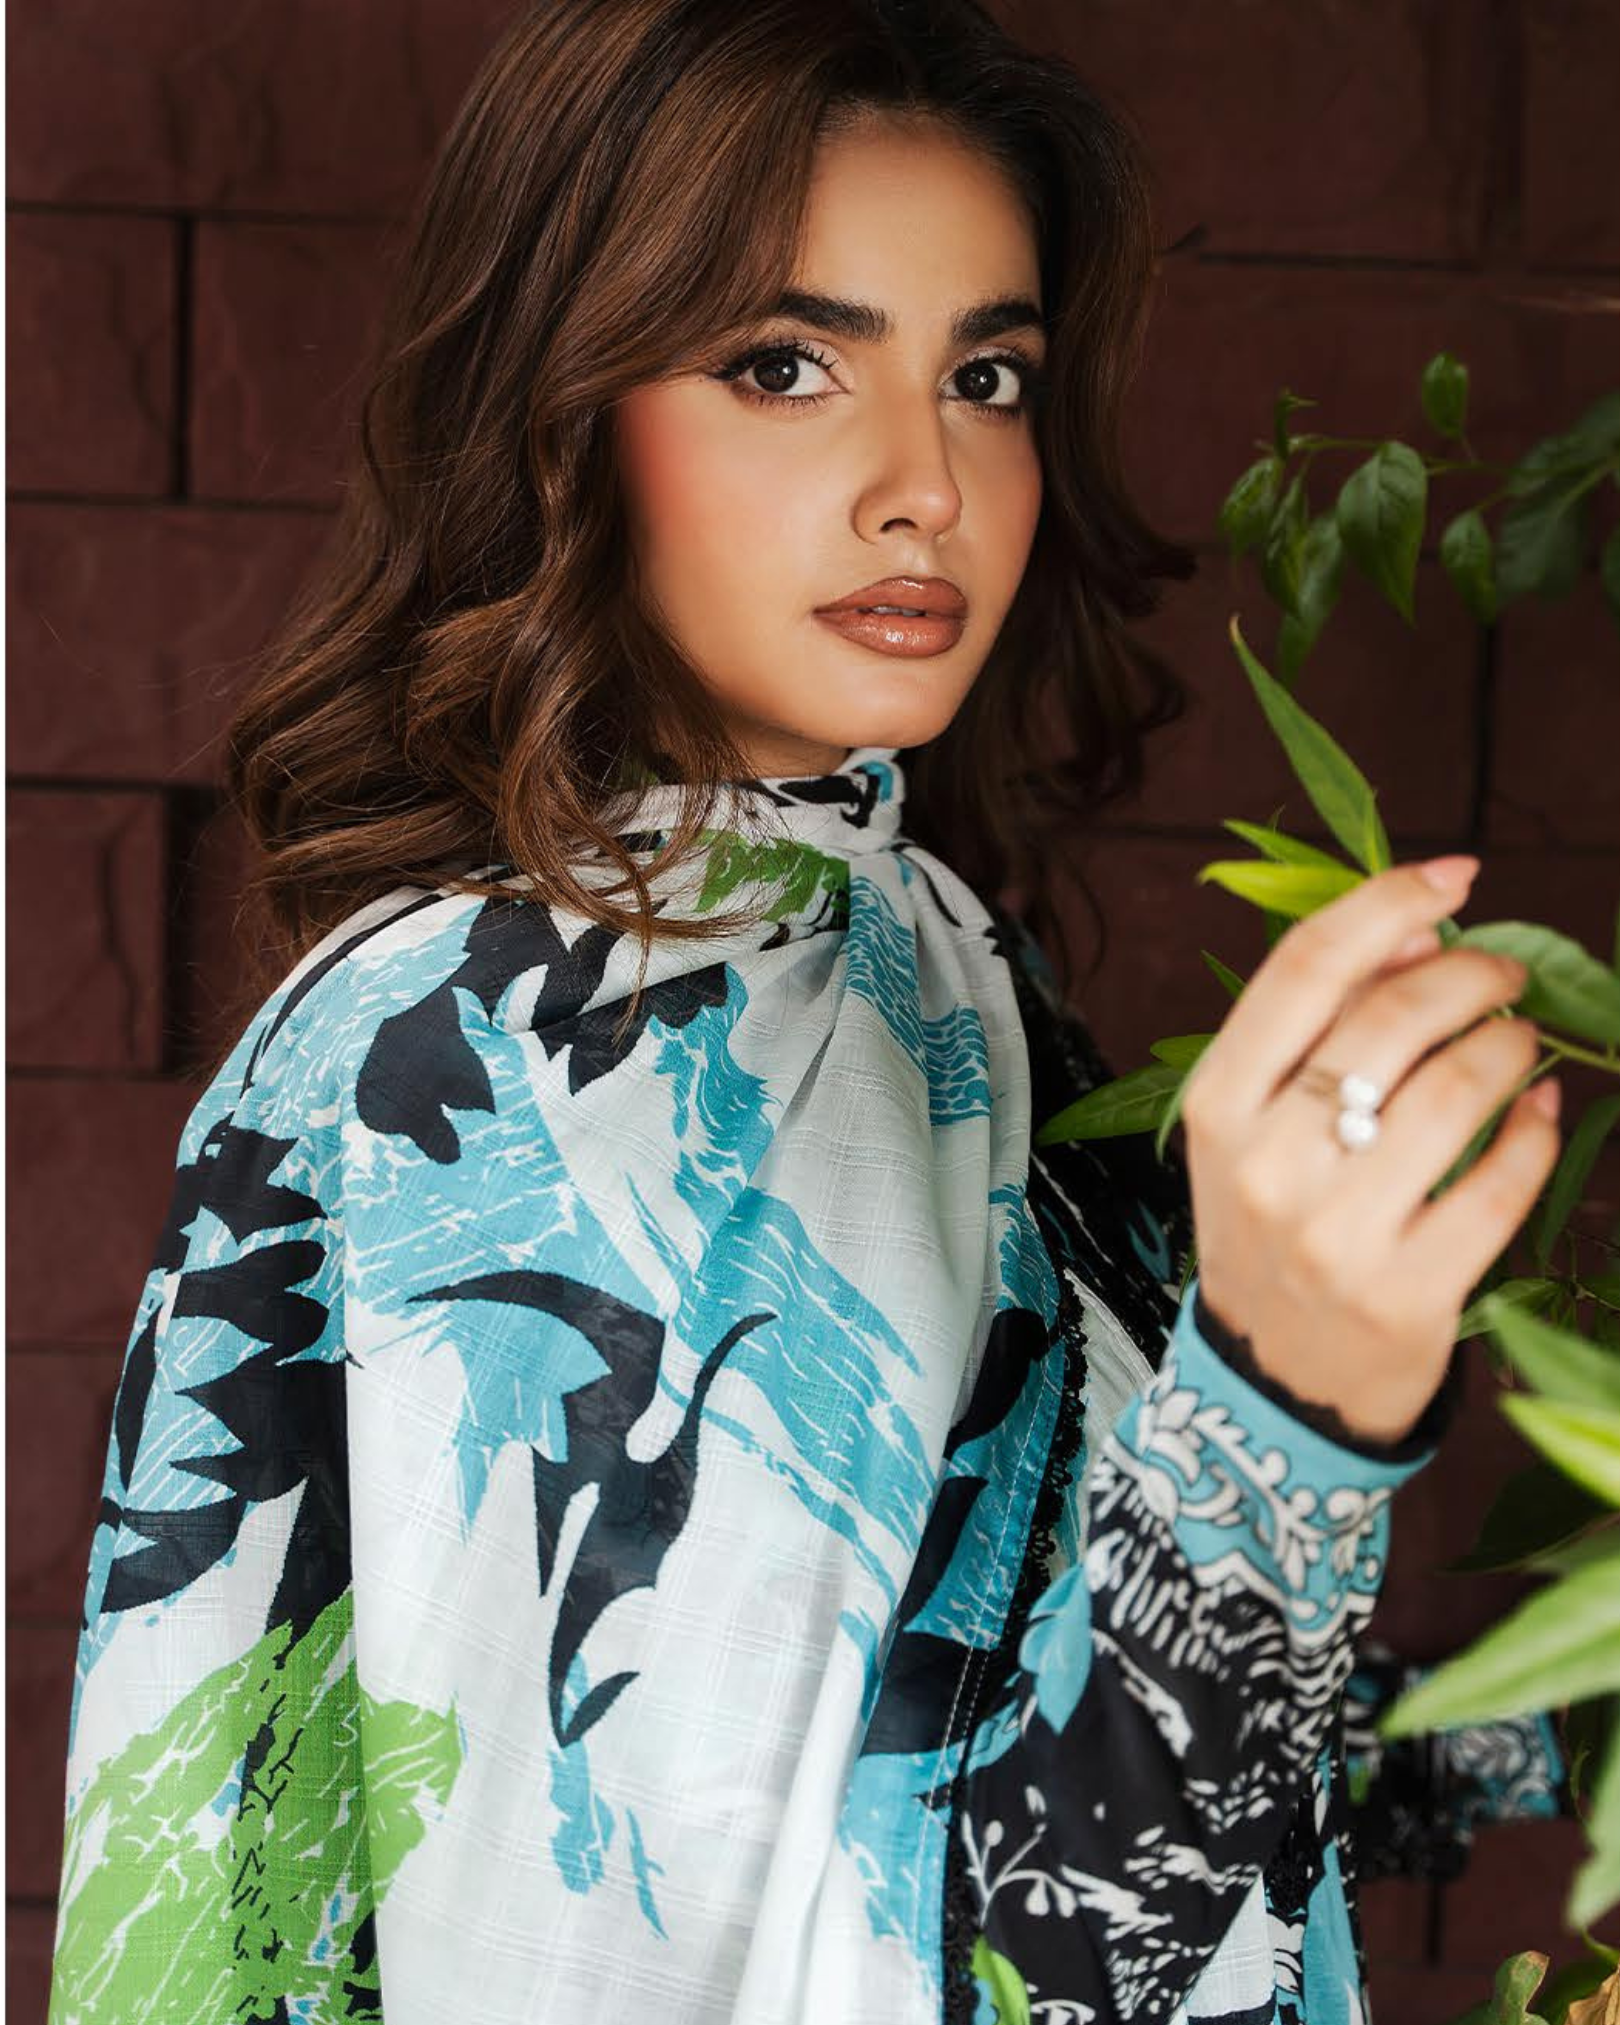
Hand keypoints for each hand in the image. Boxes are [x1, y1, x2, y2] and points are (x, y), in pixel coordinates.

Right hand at [1178, 857, 1563, 1445]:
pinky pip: (1503, 1184)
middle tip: (1505, 975)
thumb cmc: (1272, 1230)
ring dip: (1513, 1047)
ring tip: (1521, 1045)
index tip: (1453, 874)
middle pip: (1393, 1017)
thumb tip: (1419, 934)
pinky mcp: (1409, 1294)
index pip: (1306, 968)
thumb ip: (1322, 1028)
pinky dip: (1539, 1132)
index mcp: (1219, 1107)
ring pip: (1458, 1092)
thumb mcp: (1258, 1128)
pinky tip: (1543, 1112)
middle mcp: (1268, 1164)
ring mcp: (1336, 1234)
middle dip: (1473, 974)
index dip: (1389, 903)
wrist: (1273, 1383)